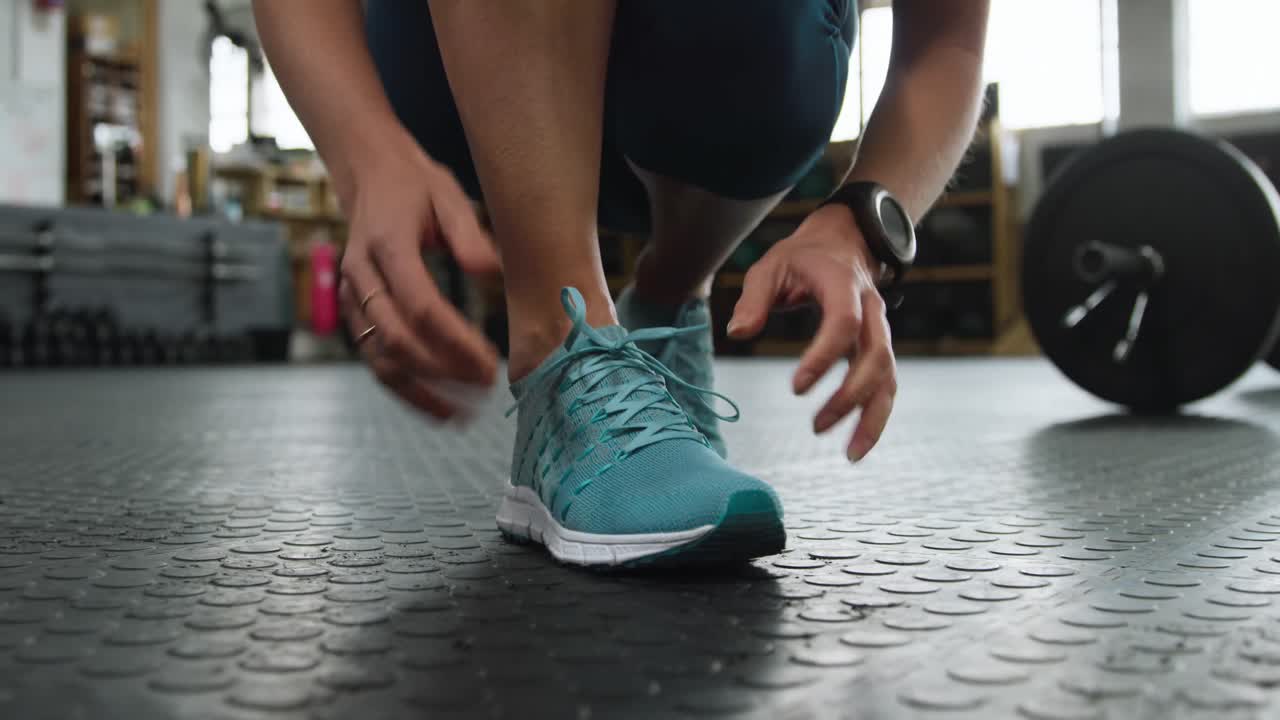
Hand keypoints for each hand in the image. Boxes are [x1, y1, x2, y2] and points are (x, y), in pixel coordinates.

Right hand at [338, 136, 500, 419]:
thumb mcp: (448, 196)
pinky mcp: (355, 313)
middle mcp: (361, 276)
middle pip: (397, 340)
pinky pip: (375, 358)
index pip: (420, 306)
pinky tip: (436, 404)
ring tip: (461, 415)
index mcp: (386, 245)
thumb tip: (493, 271)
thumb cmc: (414, 185)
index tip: (490, 361)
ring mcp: (352, 297)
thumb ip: (470, 236)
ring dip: (420, 391)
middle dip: (442, 371)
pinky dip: (404, 387)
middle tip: (485, 388)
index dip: (455, 340)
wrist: (368, 174)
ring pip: (379, 359)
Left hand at [727, 203, 896, 460]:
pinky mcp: (878, 347)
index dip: (823, 357)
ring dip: (873, 417)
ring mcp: (880, 330)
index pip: (843, 324)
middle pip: (876, 357)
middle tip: (817, 426)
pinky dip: (875, 415)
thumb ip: (754, 299)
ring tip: (851, 455)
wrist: (845, 240)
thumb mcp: (770, 265)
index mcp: (843, 285)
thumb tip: (739, 333)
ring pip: (889, 378)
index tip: (797, 387)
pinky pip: (885, 385)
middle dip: (851, 396)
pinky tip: (856, 444)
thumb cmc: (802, 256)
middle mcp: (871, 310)